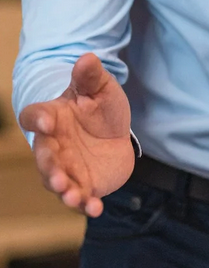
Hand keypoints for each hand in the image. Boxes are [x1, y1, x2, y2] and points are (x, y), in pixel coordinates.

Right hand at [19, 52, 133, 216]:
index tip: (45, 123)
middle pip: (44, 158)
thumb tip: (87, 57)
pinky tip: (96, 209)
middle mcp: (54, 146)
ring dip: (65, 192)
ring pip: (58, 182)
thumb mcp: (101, 89)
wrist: (115, 133)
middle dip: (50, 169)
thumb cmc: (100, 108)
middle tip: (58, 178)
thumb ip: (91, 76)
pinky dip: (87, 205)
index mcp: (52, 118)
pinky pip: (81, 198)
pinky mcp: (83, 185)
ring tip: (73, 197)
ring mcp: (66, 168)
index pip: (34, 117)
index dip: (36, 120)